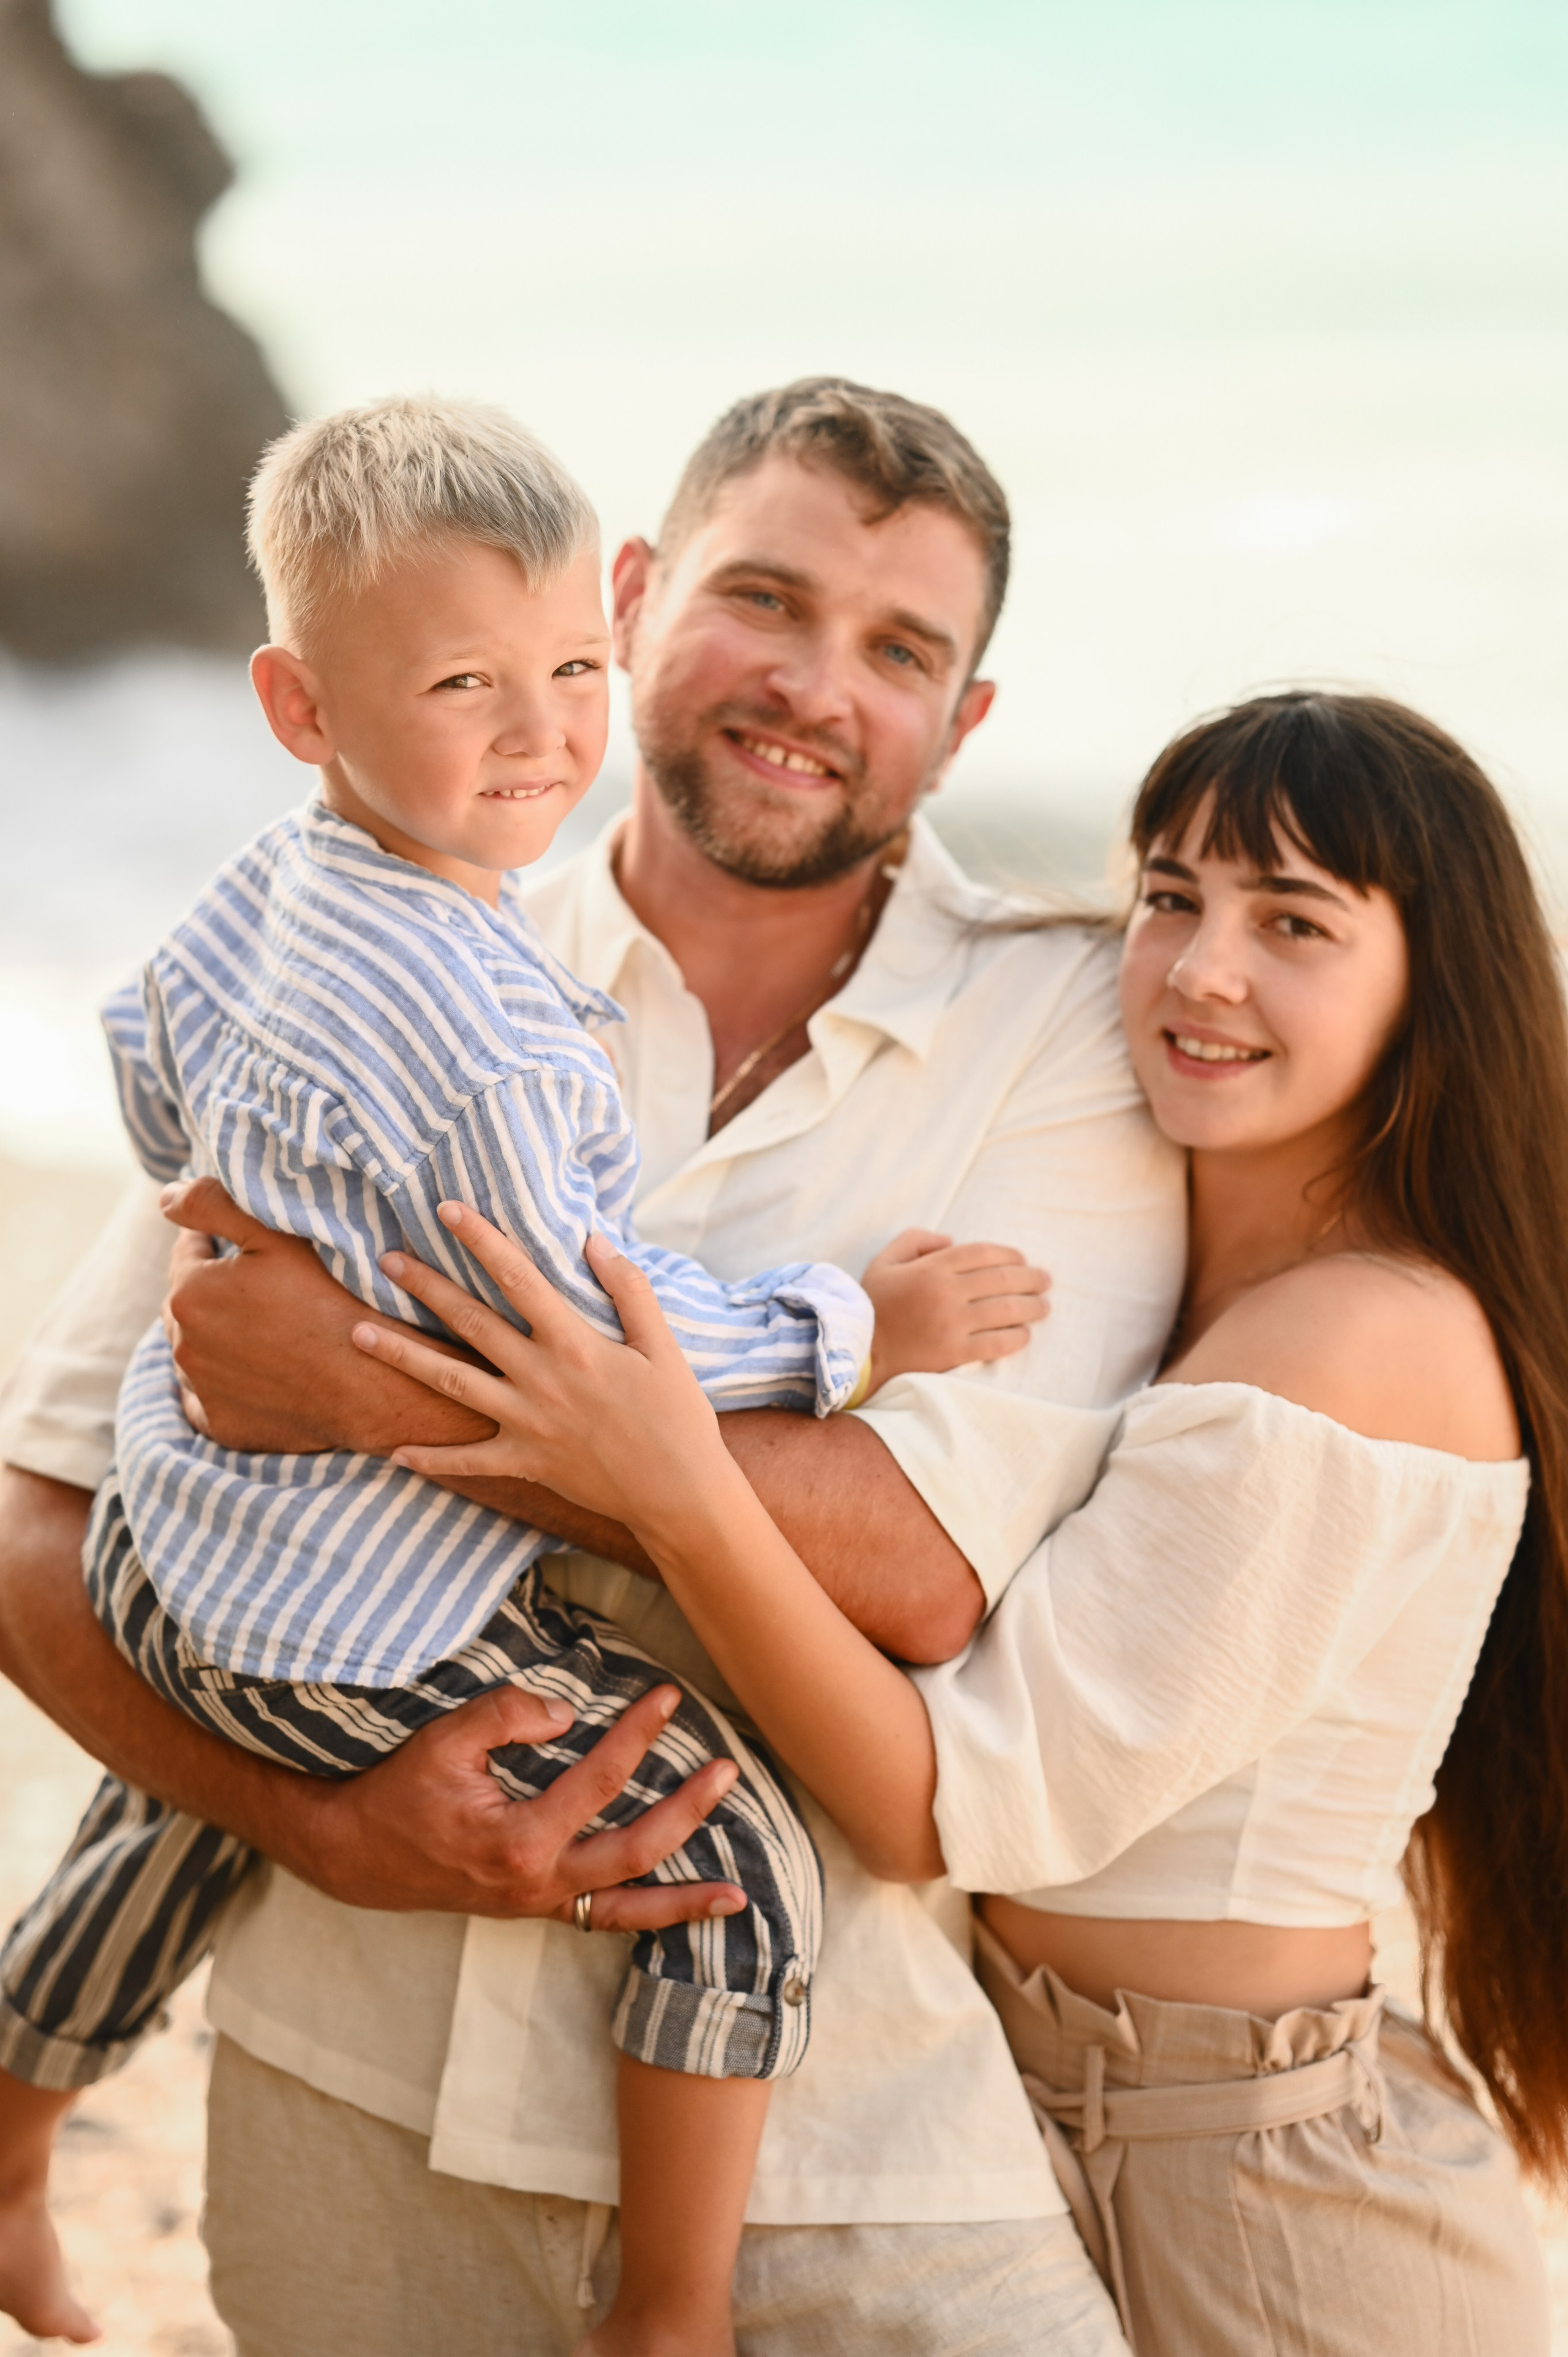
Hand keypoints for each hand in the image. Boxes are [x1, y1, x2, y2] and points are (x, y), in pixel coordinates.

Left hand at [159, 1175, 492, 1454]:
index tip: (247, 1242)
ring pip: (194, 1348)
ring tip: (262, 1324)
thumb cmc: (328, 1303)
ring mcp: (201, 1390)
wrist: (366, 1384)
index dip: (216, 1238)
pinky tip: (255, 1369)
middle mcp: (182, 1344)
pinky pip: (207, 1397)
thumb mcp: (276, 1237)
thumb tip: (165, 1196)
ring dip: (215, 1333)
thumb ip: (213, 1205)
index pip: (187, 1250)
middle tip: (259, 1282)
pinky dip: (222, 1381)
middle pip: (188, 1301)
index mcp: (188, 1293)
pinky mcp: (221, 1425)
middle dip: (213, 1287)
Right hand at [277, 1680, 745, 1928]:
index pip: (600, 1781)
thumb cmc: (401, 1792)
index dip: (638, 1735)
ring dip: (684, 1901)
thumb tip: (569, 1714)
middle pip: (635, 1852)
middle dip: (688, 1812)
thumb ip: (506, 1715)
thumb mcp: (445, 1739)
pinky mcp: (536, 1908)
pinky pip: (602, 1920)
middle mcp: (537, 1882)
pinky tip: (683, 1911)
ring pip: (626, 1909)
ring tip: (738, 1893)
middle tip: (729, 1771)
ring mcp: (538, 1903)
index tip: (668, 1698)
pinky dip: (647, 1917)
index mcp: (518, 1839)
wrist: (358, 1855)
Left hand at [348, 1204, 739, 1543]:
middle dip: (425, 1286)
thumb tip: (593, 1241)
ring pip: (450, 1382)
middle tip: (385, 1259)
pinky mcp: (525, 1461)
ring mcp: (527, 1423)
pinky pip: (468, 1460)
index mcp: (575, 1344)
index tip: (447, 1210)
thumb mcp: (664, 1347)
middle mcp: (542, 1379)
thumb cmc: (678, 1417)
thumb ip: (629, 1290)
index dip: (481, 1240)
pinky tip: (394, 1452)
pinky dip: (431, 1458)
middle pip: (470, 1322)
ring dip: (401, 1356)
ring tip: (357, 1333)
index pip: (518, 1278)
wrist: (680, 1495)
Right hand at [862, 1227, 1049, 1391]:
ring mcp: (952, 1324)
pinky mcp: (953, 1353)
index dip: (1010, 1254)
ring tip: (1044, 1307)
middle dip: (1031, 1278)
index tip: (1023, 1259)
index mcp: (932, 1267)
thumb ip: (915, 1239)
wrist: (858, 1352)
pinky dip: (1016, 1337)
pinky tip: (1024, 1334)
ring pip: (1007, 1310)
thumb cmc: (871, 1305)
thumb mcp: (885, 1261)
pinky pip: (997, 1343)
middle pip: (1003, 1279)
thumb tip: (950, 1238)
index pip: (984, 1253)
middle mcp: (946, 1292)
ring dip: (1033, 1307)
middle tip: (1045, 1281)